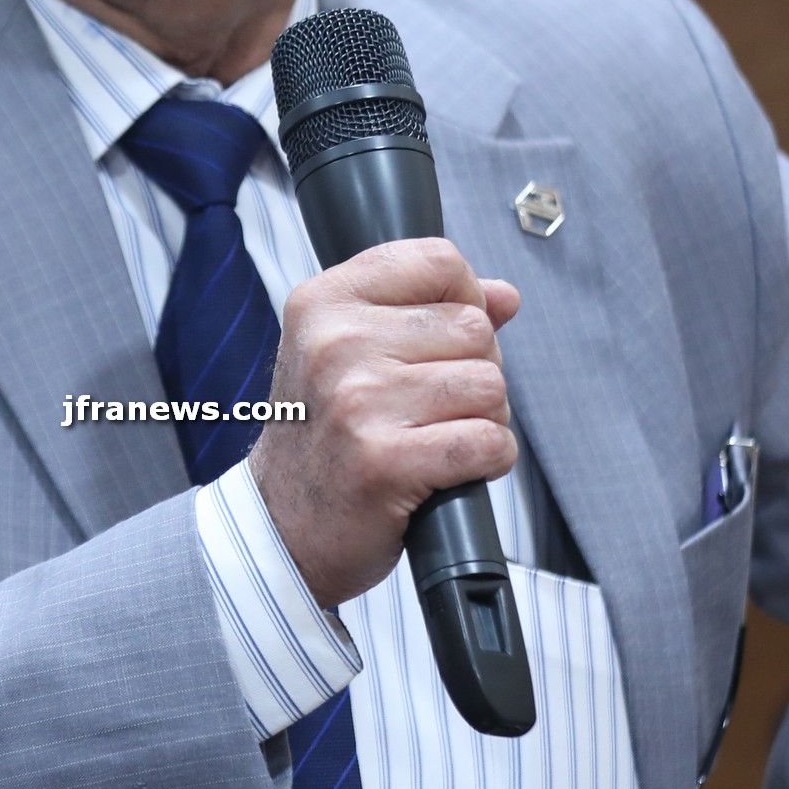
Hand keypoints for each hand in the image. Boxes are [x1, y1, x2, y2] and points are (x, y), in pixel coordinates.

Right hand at [251, 238, 521, 609]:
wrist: (283, 527)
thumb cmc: (324, 437)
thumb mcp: (352, 353)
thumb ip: (429, 311)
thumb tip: (504, 296)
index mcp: (324, 301)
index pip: (440, 260)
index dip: (462, 302)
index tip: (435, 343)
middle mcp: (335, 343)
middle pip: (475, 328)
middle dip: (474, 371)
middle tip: (427, 409)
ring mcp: (357, 401)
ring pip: (490, 386)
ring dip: (483, 420)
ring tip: (434, 438)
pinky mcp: (384, 461)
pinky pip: (488, 442)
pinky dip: (487, 461)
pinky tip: (446, 471)